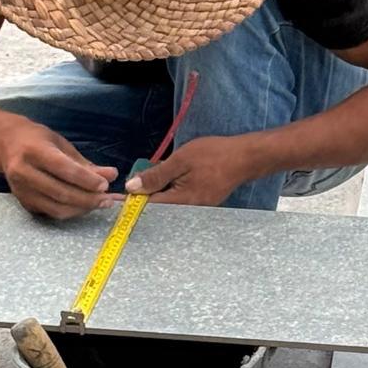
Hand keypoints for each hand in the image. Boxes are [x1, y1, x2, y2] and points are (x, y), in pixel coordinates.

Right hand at [0, 119, 115, 220]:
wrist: (3, 144)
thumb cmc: (35, 140)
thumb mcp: (60, 143)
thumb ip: (85, 163)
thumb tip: (111, 175)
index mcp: (33, 151)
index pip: (63, 169)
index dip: (86, 180)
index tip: (105, 185)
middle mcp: (23, 172)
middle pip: (61, 193)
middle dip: (89, 199)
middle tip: (109, 199)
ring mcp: (22, 190)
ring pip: (57, 208)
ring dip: (83, 208)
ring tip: (101, 203)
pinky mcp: (24, 202)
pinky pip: (52, 212)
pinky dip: (72, 211)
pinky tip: (85, 205)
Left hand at [128, 135, 257, 206]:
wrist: (245, 157)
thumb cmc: (214, 155)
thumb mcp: (180, 160)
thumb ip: (156, 175)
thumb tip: (132, 187)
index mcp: (182, 202)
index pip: (150, 206)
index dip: (133, 199)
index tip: (122, 192)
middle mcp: (190, 211)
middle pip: (159, 207)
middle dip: (146, 194)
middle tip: (138, 178)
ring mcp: (198, 208)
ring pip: (170, 203)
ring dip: (160, 191)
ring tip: (155, 175)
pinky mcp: (203, 202)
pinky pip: (181, 199)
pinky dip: (172, 189)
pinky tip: (172, 177)